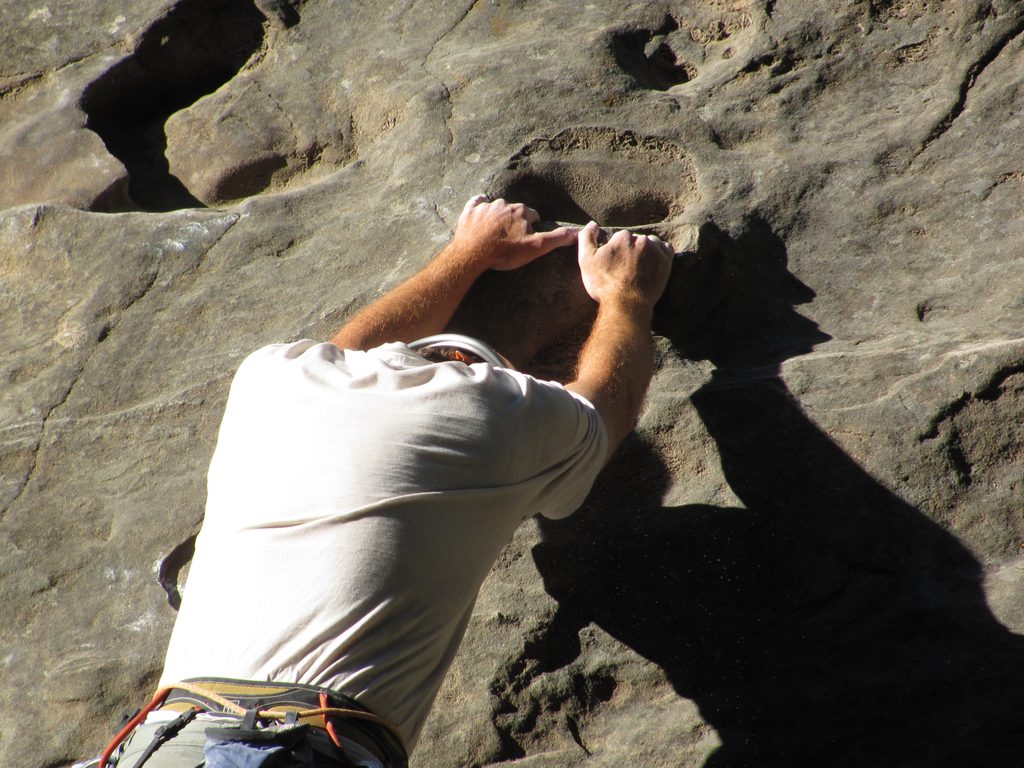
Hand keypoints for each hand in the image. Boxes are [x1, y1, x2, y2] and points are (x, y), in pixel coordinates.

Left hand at [455, 195, 577, 270]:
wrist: (472, 254)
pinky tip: (480, 218)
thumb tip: (577, 233)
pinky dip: (479, 208)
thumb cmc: (505, 252)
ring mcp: (486, 206)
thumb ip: (556, 238)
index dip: (531, 229)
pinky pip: (476, 203)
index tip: (526, 240)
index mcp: (521, 211)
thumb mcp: (535, 247)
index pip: (533, 216)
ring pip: (496, 209)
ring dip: (498, 218)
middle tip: (510, 240)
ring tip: (494, 235)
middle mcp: (504, 204)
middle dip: (514, 223)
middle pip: (514, 212)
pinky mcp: (470, 211)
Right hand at [577, 221, 672, 310]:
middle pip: (635, 240)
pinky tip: (653, 263)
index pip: (619, 238)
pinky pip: (666, 249)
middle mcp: (641, 240)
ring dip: (646, 251)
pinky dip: (660, 253)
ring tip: (639, 267)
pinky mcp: (666, 262)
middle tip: (626, 268)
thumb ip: (586, 237)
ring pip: (651, 243)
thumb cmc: (604, 284)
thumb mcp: (586, 260)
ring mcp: (655, 250)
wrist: (626, 305)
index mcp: (622, 237)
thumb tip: (592, 224)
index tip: (614, 263)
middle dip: (631, 250)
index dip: (615, 250)